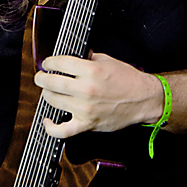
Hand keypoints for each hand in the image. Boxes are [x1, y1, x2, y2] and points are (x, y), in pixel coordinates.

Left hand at [34, 51, 162, 138]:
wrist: (145, 99)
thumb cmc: (128, 80)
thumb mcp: (108, 60)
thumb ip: (88, 57)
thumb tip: (72, 55)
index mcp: (91, 70)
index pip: (59, 64)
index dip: (49, 63)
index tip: (47, 64)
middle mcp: (86, 89)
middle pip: (51, 83)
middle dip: (42, 78)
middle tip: (41, 77)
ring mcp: (85, 108)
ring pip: (53, 102)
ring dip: (47, 95)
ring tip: (49, 92)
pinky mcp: (87, 124)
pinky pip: (63, 130)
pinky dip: (51, 127)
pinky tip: (47, 120)